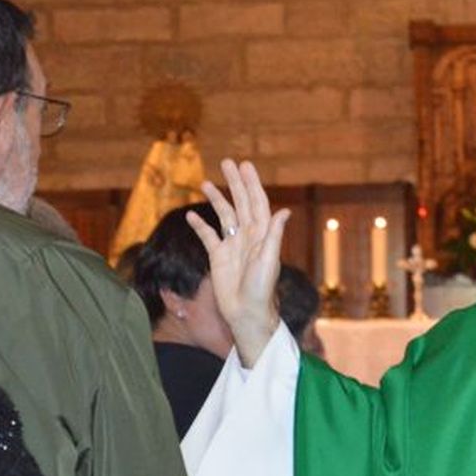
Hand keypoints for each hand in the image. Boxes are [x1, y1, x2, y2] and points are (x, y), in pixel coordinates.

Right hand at [186, 159, 289, 367]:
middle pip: (241, 203)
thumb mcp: (269, 260)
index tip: (245, 166)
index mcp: (262, 234)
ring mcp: (233, 245)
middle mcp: (248, 236)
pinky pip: (208, 236)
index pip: (257, 202)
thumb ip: (274, 235)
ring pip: (224, 216)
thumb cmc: (262, 289)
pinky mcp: (219, 257)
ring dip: (216, 199)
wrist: (247, 313)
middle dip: (235, 183)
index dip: (251, 184)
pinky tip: (191, 214)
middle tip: (227, 162)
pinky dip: (200, 225)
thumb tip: (284, 211)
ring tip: (204, 182)